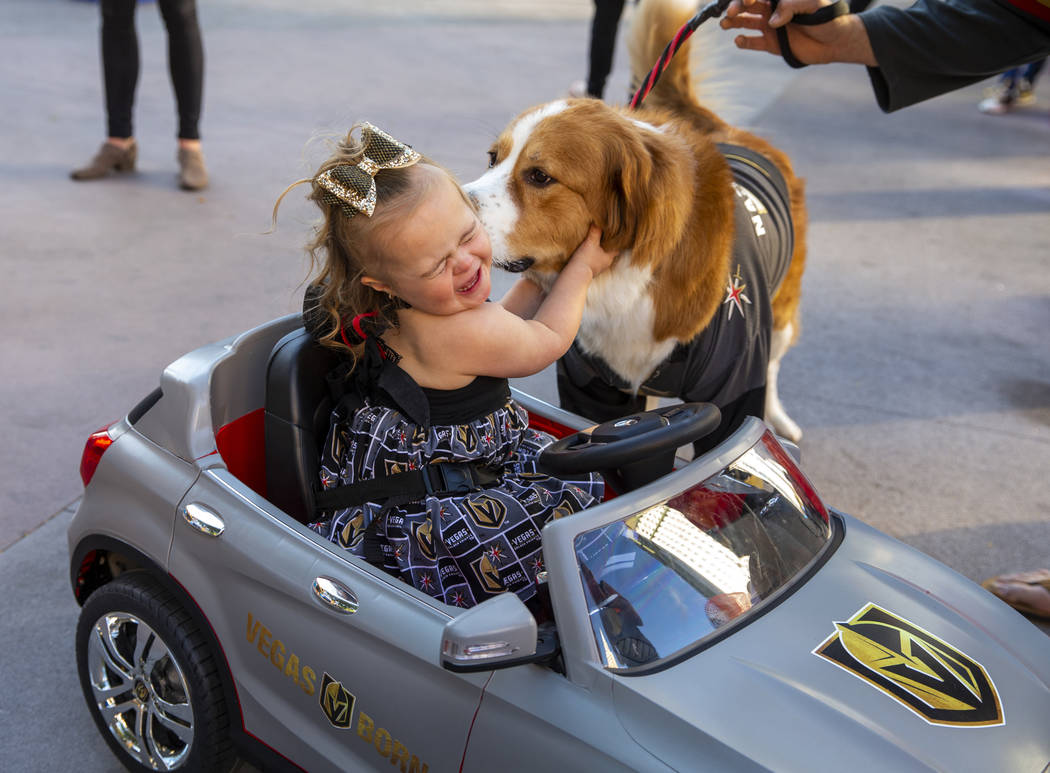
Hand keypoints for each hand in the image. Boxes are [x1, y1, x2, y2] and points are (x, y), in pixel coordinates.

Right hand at [569, 225, 617, 277]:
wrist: (575, 275)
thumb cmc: (585, 259)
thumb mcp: (591, 242)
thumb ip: (595, 231)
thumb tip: (598, 221)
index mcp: (609, 257)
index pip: (617, 247)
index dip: (617, 240)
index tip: (615, 234)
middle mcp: (606, 264)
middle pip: (609, 252)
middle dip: (606, 245)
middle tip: (604, 237)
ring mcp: (598, 269)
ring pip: (601, 258)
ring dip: (598, 252)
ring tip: (595, 244)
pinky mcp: (590, 272)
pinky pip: (593, 262)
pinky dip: (592, 258)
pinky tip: (587, 254)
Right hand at [721, 0, 874, 66]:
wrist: (835, 41)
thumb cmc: (827, 17)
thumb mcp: (813, 5)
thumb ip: (791, 6)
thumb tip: (772, 21)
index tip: (748, 1)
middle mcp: (773, 10)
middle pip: (748, 6)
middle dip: (737, 7)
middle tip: (731, 13)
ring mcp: (770, 27)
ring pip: (746, 22)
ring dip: (734, 22)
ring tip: (725, 24)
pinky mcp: (771, 45)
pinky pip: (753, 43)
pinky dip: (744, 42)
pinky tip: (739, 40)